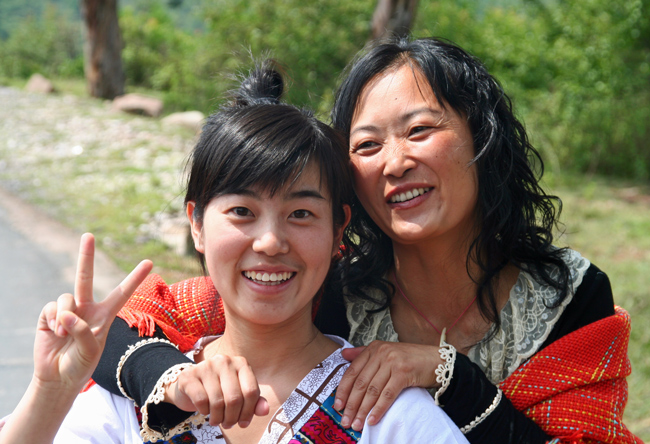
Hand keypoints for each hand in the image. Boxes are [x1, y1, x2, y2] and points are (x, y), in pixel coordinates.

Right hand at [35, 233, 152, 391]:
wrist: (58, 378)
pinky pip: (52, 308)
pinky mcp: (49, 315)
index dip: (135, 277)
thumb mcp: (91, 350)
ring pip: (67, 296)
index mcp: (104, 315)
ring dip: (66, 316)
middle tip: (88, 235)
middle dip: (86, 256)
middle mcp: (86, 308)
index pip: (122, 293)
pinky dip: (54, 320)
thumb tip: (68, 313)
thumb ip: (83, 331)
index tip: (150, 262)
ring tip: (65, 334)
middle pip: (86, 277)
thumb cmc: (80, 365)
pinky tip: (55, 333)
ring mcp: (67, 310)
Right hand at [164, 354, 268, 427]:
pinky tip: (205, 410)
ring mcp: (206, 366)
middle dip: (232, 418)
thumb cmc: (220, 390)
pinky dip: (204, 411)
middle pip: (235, 398)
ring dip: (218, 418)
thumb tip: (265, 411)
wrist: (190, 385)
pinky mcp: (189, 376)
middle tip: (228, 424)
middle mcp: (224, 361)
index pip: (251, 391)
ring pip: (217, 402)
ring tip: (216, 420)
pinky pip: (201, 400)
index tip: (244, 423)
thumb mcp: (240, 393)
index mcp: (241, 363)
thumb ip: (254, 402)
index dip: (249, 412)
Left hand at [335, 341, 441, 430]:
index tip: (337, 406)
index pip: (352, 371)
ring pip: (372, 391)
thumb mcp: (386, 352)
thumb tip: (343, 355)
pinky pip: (387, 395)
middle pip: (360, 383)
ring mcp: (392, 362)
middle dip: (351, 405)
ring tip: (357, 424)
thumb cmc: (411, 359)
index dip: (343, 390)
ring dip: (362, 410)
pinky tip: (372, 420)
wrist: (438, 360)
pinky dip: (378, 409)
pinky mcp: (404, 373)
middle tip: (345, 420)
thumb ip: (363, 353)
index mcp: (374, 348)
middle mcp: (381, 353)